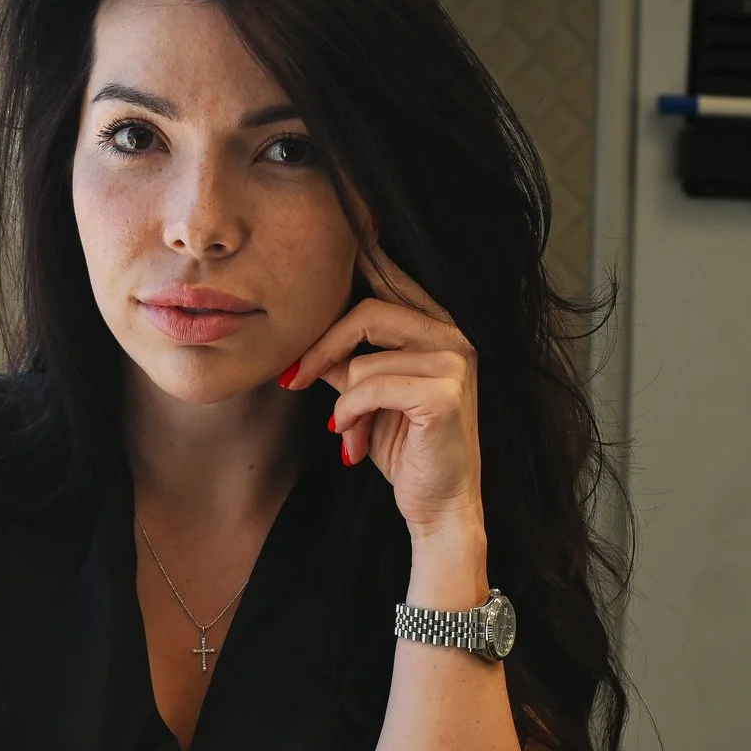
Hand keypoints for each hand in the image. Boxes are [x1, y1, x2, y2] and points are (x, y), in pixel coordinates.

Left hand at [284, 242, 482, 538]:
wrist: (438, 507)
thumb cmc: (404, 450)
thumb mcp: (366, 395)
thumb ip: (344, 358)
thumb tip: (302, 331)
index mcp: (437, 326)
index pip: (390, 276)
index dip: (357, 255)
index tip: (322, 243)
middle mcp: (453, 333)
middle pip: (367, 306)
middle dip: (321, 344)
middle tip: (295, 377)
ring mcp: (455, 360)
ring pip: (364, 354)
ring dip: (342, 399)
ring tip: (348, 431)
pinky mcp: (445, 392)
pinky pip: (370, 385)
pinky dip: (350, 414)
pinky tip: (353, 443)